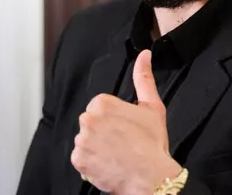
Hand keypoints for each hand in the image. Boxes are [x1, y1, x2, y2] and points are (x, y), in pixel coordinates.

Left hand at [71, 49, 182, 194]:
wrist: (150, 176)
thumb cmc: (152, 143)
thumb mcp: (152, 106)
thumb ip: (144, 78)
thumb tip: (144, 55)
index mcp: (103, 103)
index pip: (101, 107)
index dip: (115, 119)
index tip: (126, 128)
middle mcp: (88, 119)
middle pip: (91, 123)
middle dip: (103, 131)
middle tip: (123, 142)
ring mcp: (82, 141)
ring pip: (86, 140)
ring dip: (97, 147)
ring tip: (116, 154)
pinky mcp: (78, 160)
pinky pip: (81, 158)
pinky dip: (91, 162)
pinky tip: (108, 163)